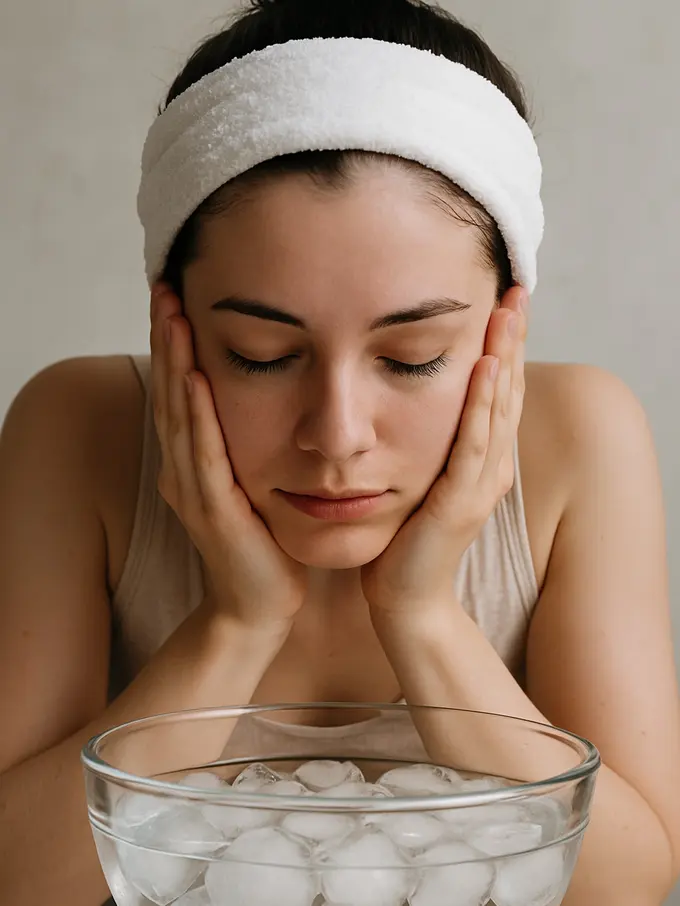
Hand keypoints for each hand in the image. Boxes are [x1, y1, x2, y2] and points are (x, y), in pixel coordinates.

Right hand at [150, 284, 306, 637]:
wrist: (260, 605)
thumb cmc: (263, 545)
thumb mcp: (255, 482)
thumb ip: (248, 445)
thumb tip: (266, 400)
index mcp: (195, 461)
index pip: (182, 390)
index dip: (175, 343)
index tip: (177, 295)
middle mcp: (185, 470)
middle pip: (171, 392)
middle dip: (167, 338)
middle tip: (164, 285)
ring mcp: (194, 490)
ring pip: (180, 414)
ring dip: (174, 363)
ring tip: (172, 314)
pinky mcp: (214, 510)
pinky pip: (204, 453)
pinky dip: (197, 414)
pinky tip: (196, 378)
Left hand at [362, 286, 527, 621]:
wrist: (404, 597)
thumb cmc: (406, 538)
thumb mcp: (421, 478)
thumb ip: (430, 444)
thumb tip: (412, 401)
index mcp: (481, 460)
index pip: (497, 393)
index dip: (505, 347)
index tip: (503, 301)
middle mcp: (490, 468)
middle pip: (506, 393)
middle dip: (511, 340)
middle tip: (516, 290)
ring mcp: (479, 485)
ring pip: (497, 411)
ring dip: (504, 360)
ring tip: (506, 314)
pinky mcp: (459, 501)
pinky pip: (473, 446)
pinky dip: (480, 406)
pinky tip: (485, 370)